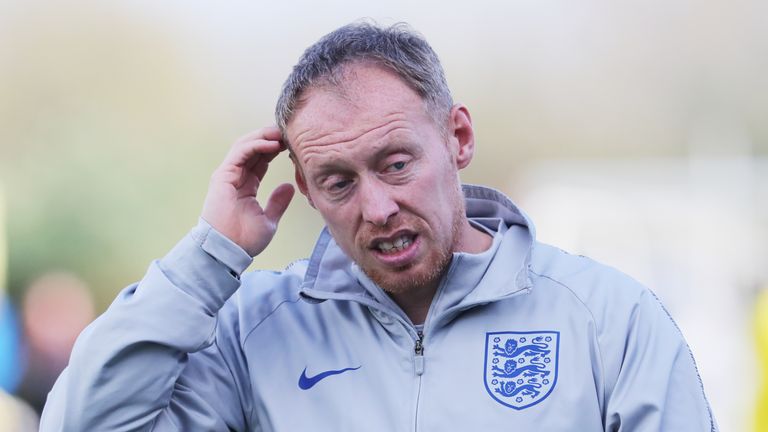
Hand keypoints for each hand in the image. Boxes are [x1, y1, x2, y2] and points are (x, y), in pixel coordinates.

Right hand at [201, 126, 294, 256]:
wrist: (229, 250)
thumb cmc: (245, 239)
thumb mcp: (269, 220)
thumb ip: (278, 202)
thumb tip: (289, 187)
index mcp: (246, 185)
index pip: (261, 160)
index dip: (275, 149)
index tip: (292, 144)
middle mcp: (236, 177)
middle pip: (253, 149)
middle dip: (270, 138)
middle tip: (288, 132)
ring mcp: (228, 175)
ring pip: (245, 146)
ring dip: (264, 137)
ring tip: (281, 133)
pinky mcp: (223, 175)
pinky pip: (240, 152)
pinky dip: (256, 145)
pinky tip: (272, 144)